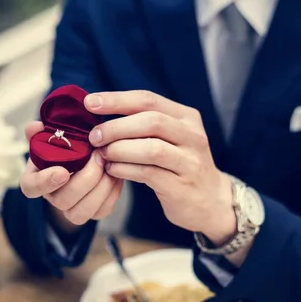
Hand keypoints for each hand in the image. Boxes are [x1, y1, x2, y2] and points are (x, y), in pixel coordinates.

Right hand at [20, 121, 122, 232]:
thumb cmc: (66, 145)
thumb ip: (43, 131)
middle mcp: (51, 197)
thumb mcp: (54, 135)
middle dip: (84, 180)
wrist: (86, 155)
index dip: (45, 182)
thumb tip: (36, 127)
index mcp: (36, 178)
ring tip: (109, 164)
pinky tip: (116, 173)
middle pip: (61, 201)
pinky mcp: (92, 212)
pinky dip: (112, 192)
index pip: (31, 187)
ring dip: (99, 188)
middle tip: (98, 157)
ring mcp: (71, 208)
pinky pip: (101, 211)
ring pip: (80, 213)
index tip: (63, 171)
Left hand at [84, 91, 235, 243]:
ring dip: (119, 149)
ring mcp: (190, 162)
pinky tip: (112, 169)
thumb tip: (98, 112)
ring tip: (102, 154)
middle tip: (94, 136)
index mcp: (186, 117)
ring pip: (151, 148)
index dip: (116, 99)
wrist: (211, 201)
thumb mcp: (168, 138)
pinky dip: (125, 169)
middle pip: (151, 121)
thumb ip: (141, 124)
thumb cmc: (178, 165)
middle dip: (116, 127)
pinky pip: (148, 173)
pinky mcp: (182, 186)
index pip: (148, 100)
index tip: (89, 103)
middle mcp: (192, 135)